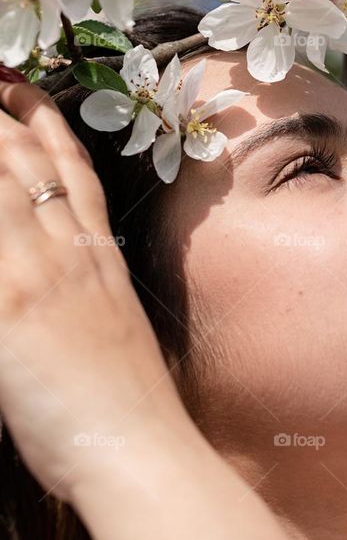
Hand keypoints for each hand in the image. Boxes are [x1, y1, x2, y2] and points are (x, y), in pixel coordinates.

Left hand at [0, 78, 192, 500]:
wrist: (140, 449)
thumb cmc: (131, 410)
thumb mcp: (115, 334)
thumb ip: (86, 294)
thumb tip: (70, 280)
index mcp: (99, 259)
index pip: (70, 170)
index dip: (42, 123)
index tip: (21, 90)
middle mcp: (69, 252)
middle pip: (25, 161)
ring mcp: (36, 272)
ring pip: (1, 181)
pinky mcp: (7, 304)